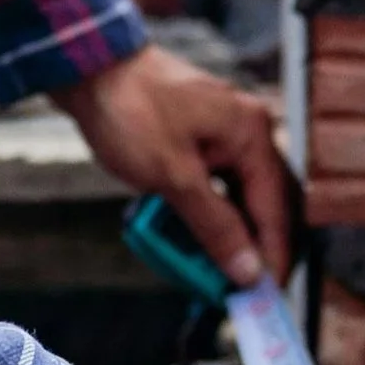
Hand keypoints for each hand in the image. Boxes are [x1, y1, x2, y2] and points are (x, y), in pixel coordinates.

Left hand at [54, 44, 293, 285]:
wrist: (89, 68)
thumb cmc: (130, 112)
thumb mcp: (174, 178)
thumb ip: (215, 226)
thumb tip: (247, 270)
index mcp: (251, 134)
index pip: (275, 209)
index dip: (273, 256)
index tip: (267, 296)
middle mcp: (247, 131)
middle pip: (266, 204)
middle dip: (255, 249)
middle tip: (242, 289)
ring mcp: (224, 133)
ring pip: (240, 197)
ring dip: (229, 233)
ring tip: (215, 269)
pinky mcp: (201, 137)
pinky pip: (218, 185)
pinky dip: (209, 213)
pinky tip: (194, 237)